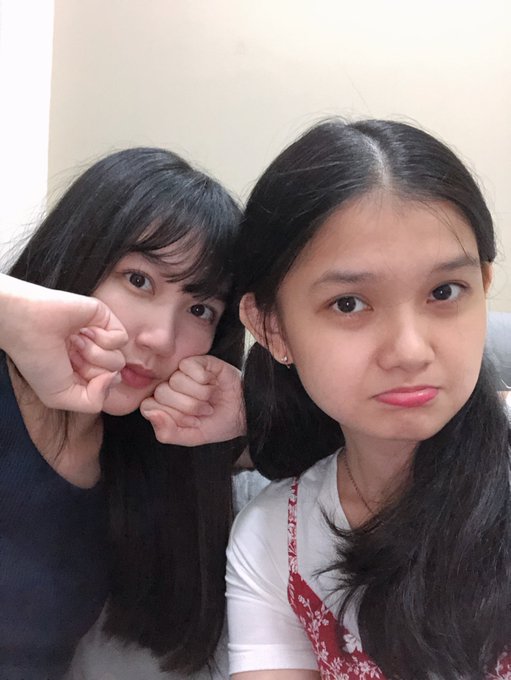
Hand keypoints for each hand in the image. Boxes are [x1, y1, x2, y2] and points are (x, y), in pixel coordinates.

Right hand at [0, 274, 127, 411]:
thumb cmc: (37, 360)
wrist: (26, 326)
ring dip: (94, 355)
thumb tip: (114, 377)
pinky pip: (121, 339)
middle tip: (69, 357)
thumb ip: (94, 400)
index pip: (105, 388)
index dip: (89, 386)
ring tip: (73, 343)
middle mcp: (93, 355)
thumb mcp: (61, 397)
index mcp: (83, 372)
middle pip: (114, 376)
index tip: (67, 373)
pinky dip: (101, 339)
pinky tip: (82, 331)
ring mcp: (100, 337)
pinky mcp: (105, 318)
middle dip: (91, 371)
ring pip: (119, 360)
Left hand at [140, 355, 245, 445]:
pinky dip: (204, 380)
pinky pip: (188, 367)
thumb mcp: (191, 437)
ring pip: (176, 380)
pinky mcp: (197, 360)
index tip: (190, 421)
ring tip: (211, 397)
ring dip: (200, 394)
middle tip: (204, 410)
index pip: (148, 406)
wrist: (245, 412)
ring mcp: (182, 372)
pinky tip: (213, 383)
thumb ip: (166, 432)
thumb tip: (151, 413)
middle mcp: (170, 386)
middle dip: (188, 407)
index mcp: (163, 405)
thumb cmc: (217, 423)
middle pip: (161, 393)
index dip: (171, 416)